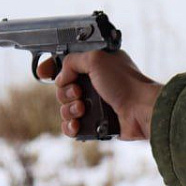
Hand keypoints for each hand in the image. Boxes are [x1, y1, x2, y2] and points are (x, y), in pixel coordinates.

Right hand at [36, 50, 162, 140]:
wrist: (141, 109)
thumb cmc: (125, 83)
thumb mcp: (96, 59)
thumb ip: (73, 60)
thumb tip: (62, 76)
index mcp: (95, 66)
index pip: (65, 64)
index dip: (51, 68)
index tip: (43, 72)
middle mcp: (95, 84)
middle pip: (62, 89)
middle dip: (65, 92)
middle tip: (79, 92)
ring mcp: (95, 104)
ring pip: (65, 108)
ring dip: (69, 109)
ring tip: (83, 108)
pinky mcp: (96, 123)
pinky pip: (71, 127)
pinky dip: (70, 126)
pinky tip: (77, 124)